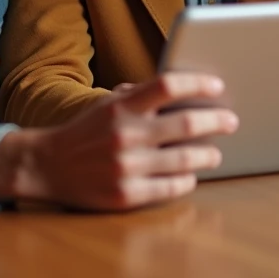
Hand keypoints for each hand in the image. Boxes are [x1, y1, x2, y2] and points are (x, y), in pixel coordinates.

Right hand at [0, 72, 237, 210]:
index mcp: (121, 107)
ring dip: (207, 154)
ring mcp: (127, 167)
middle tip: (231, 120)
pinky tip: (192, 174)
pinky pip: (171, 187)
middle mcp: (125, 135)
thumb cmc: (85, 131)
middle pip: (185, 125)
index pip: (167, 86)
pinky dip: (187, 180)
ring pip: (185, 160)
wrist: (47, 166)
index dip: (197, 84)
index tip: (217, 85)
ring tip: (215, 153)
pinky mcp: (126, 195)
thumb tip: (182, 89)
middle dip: (216, 122)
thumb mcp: (107, 104)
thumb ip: (140, 95)